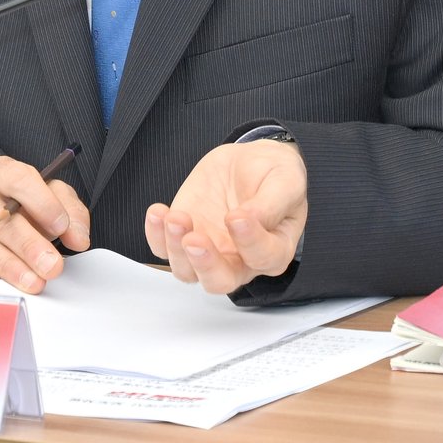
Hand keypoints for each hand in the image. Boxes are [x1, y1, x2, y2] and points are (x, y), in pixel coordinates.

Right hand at [0, 156, 90, 293]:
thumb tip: (79, 237)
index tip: (61, 227)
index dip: (41, 203)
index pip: (18, 179)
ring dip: (8, 266)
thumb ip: (68, 211)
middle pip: (0, 217)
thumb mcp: (45, 196)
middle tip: (52, 266)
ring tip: (33, 283)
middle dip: (29, 245)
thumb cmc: (14, 204)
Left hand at [145, 140, 306, 294]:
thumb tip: (247, 219)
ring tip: (175, 218)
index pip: (262, 258)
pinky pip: (164, 247)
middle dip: (204, 264)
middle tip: (194, 239)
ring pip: (187, 270)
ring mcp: (210, 250)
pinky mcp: (185, 235)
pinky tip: (158, 213)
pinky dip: (155, 235)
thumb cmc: (273, 176)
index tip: (237, 216)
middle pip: (220, 280)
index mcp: (273, 249)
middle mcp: (239, 259)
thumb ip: (272, 203)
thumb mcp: (286, 180)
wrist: (250, 162)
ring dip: (176, 248)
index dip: (249, 242)